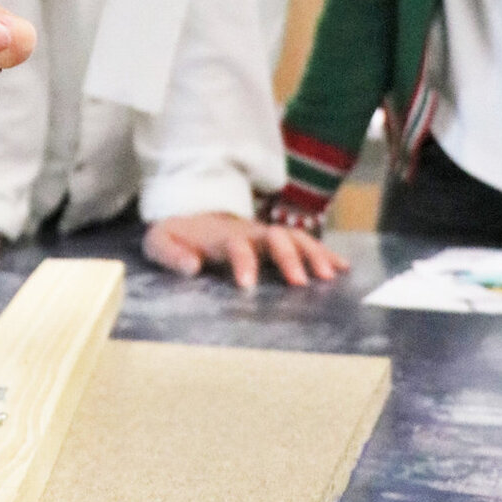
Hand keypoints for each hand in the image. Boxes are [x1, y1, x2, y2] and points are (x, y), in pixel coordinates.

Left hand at [142, 210, 350, 289]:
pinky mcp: (275, 241)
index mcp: (221, 236)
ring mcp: (264, 234)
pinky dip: (324, 252)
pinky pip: (303, 242)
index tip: (247, 286)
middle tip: (301, 284)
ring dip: (314, 254)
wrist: (188, 215)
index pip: (236, 246)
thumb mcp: (159, 242)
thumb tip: (192, 267)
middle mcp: (248, 232)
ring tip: (330, 276)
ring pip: (295, 237)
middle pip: (275, 237)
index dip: (243, 262)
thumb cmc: (175, 235)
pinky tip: (342, 268)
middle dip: (289, 258)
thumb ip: (170, 254)